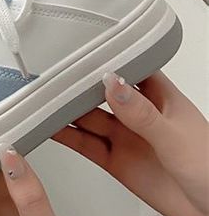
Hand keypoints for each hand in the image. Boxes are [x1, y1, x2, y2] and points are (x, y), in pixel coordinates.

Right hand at [53, 72, 208, 215]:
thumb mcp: (175, 137)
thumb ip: (142, 113)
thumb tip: (113, 83)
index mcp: (159, 97)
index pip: (126, 68)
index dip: (102, 59)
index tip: (77, 53)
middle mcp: (138, 114)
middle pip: (99, 92)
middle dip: (75, 85)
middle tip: (48, 79)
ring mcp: (124, 137)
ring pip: (87, 118)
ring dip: (65, 110)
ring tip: (41, 101)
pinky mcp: (114, 161)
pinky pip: (84, 145)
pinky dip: (65, 138)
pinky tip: (49, 129)